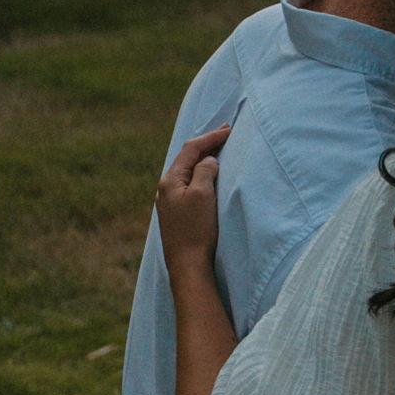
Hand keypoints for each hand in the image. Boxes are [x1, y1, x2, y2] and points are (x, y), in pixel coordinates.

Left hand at [156, 124, 230, 273]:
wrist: (187, 265)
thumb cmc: (196, 230)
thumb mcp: (203, 194)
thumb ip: (205, 171)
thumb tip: (208, 160)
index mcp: (170, 180)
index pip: (191, 149)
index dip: (210, 137)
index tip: (229, 129)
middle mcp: (166, 188)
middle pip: (187, 157)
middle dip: (206, 144)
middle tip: (225, 132)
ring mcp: (170, 201)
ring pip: (188, 170)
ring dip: (203, 158)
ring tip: (219, 148)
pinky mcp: (177, 212)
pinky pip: (189, 183)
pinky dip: (201, 173)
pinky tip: (209, 174)